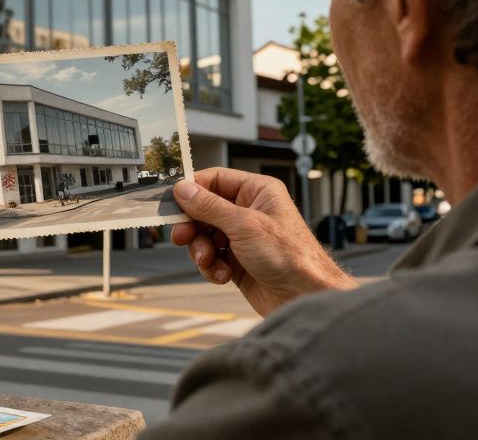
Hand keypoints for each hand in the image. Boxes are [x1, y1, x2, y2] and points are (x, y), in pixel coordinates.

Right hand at [171, 168, 357, 316]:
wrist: (305, 298)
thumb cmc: (289, 256)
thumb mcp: (244, 225)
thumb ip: (209, 206)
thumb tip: (182, 188)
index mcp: (257, 191)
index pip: (214, 180)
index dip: (192, 190)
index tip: (172, 203)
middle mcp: (249, 211)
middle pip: (203, 210)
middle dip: (193, 227)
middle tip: (182, 238)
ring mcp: (243, 237)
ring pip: (204, 236)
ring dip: (201, 250)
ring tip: (210, 262)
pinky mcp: (238, 261)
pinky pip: (212, 257)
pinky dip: (212, 267)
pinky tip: (223, 275)